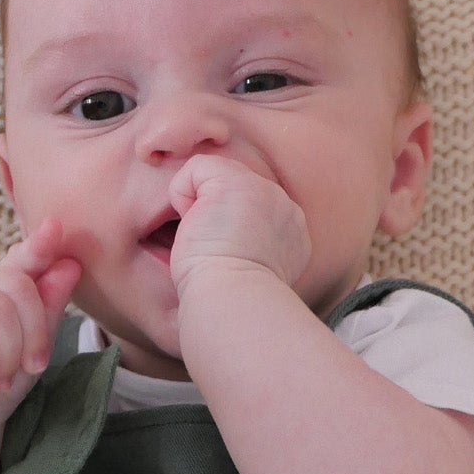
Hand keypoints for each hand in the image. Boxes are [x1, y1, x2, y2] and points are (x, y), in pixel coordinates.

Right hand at [0, 216, 83, 434]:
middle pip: (18, 288)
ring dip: (7, 357)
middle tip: (27, 368)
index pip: (24, 259)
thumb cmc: (1, 381)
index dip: (40, 244)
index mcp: (4, 286)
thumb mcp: (35, 347)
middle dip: (32, 337)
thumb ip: (49, 307)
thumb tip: (69, 264)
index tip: (55, 227)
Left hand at [165, 156, 311, 301]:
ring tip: (208, 244)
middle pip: (233, 192)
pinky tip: (195, 229)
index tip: (228, 265)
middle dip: (214, 217)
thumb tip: (227, 239)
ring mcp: (263, 190)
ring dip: (199, 212)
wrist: (234, 304)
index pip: (251, 213)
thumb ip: (252, 249)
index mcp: (293, 235)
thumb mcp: (254, 273)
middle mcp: (285, 208)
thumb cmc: (232, 302)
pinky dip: (181, 197)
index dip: (227, 232)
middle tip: (216, 255)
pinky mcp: (234, 181)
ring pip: (214, 179)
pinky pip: (194, 170)